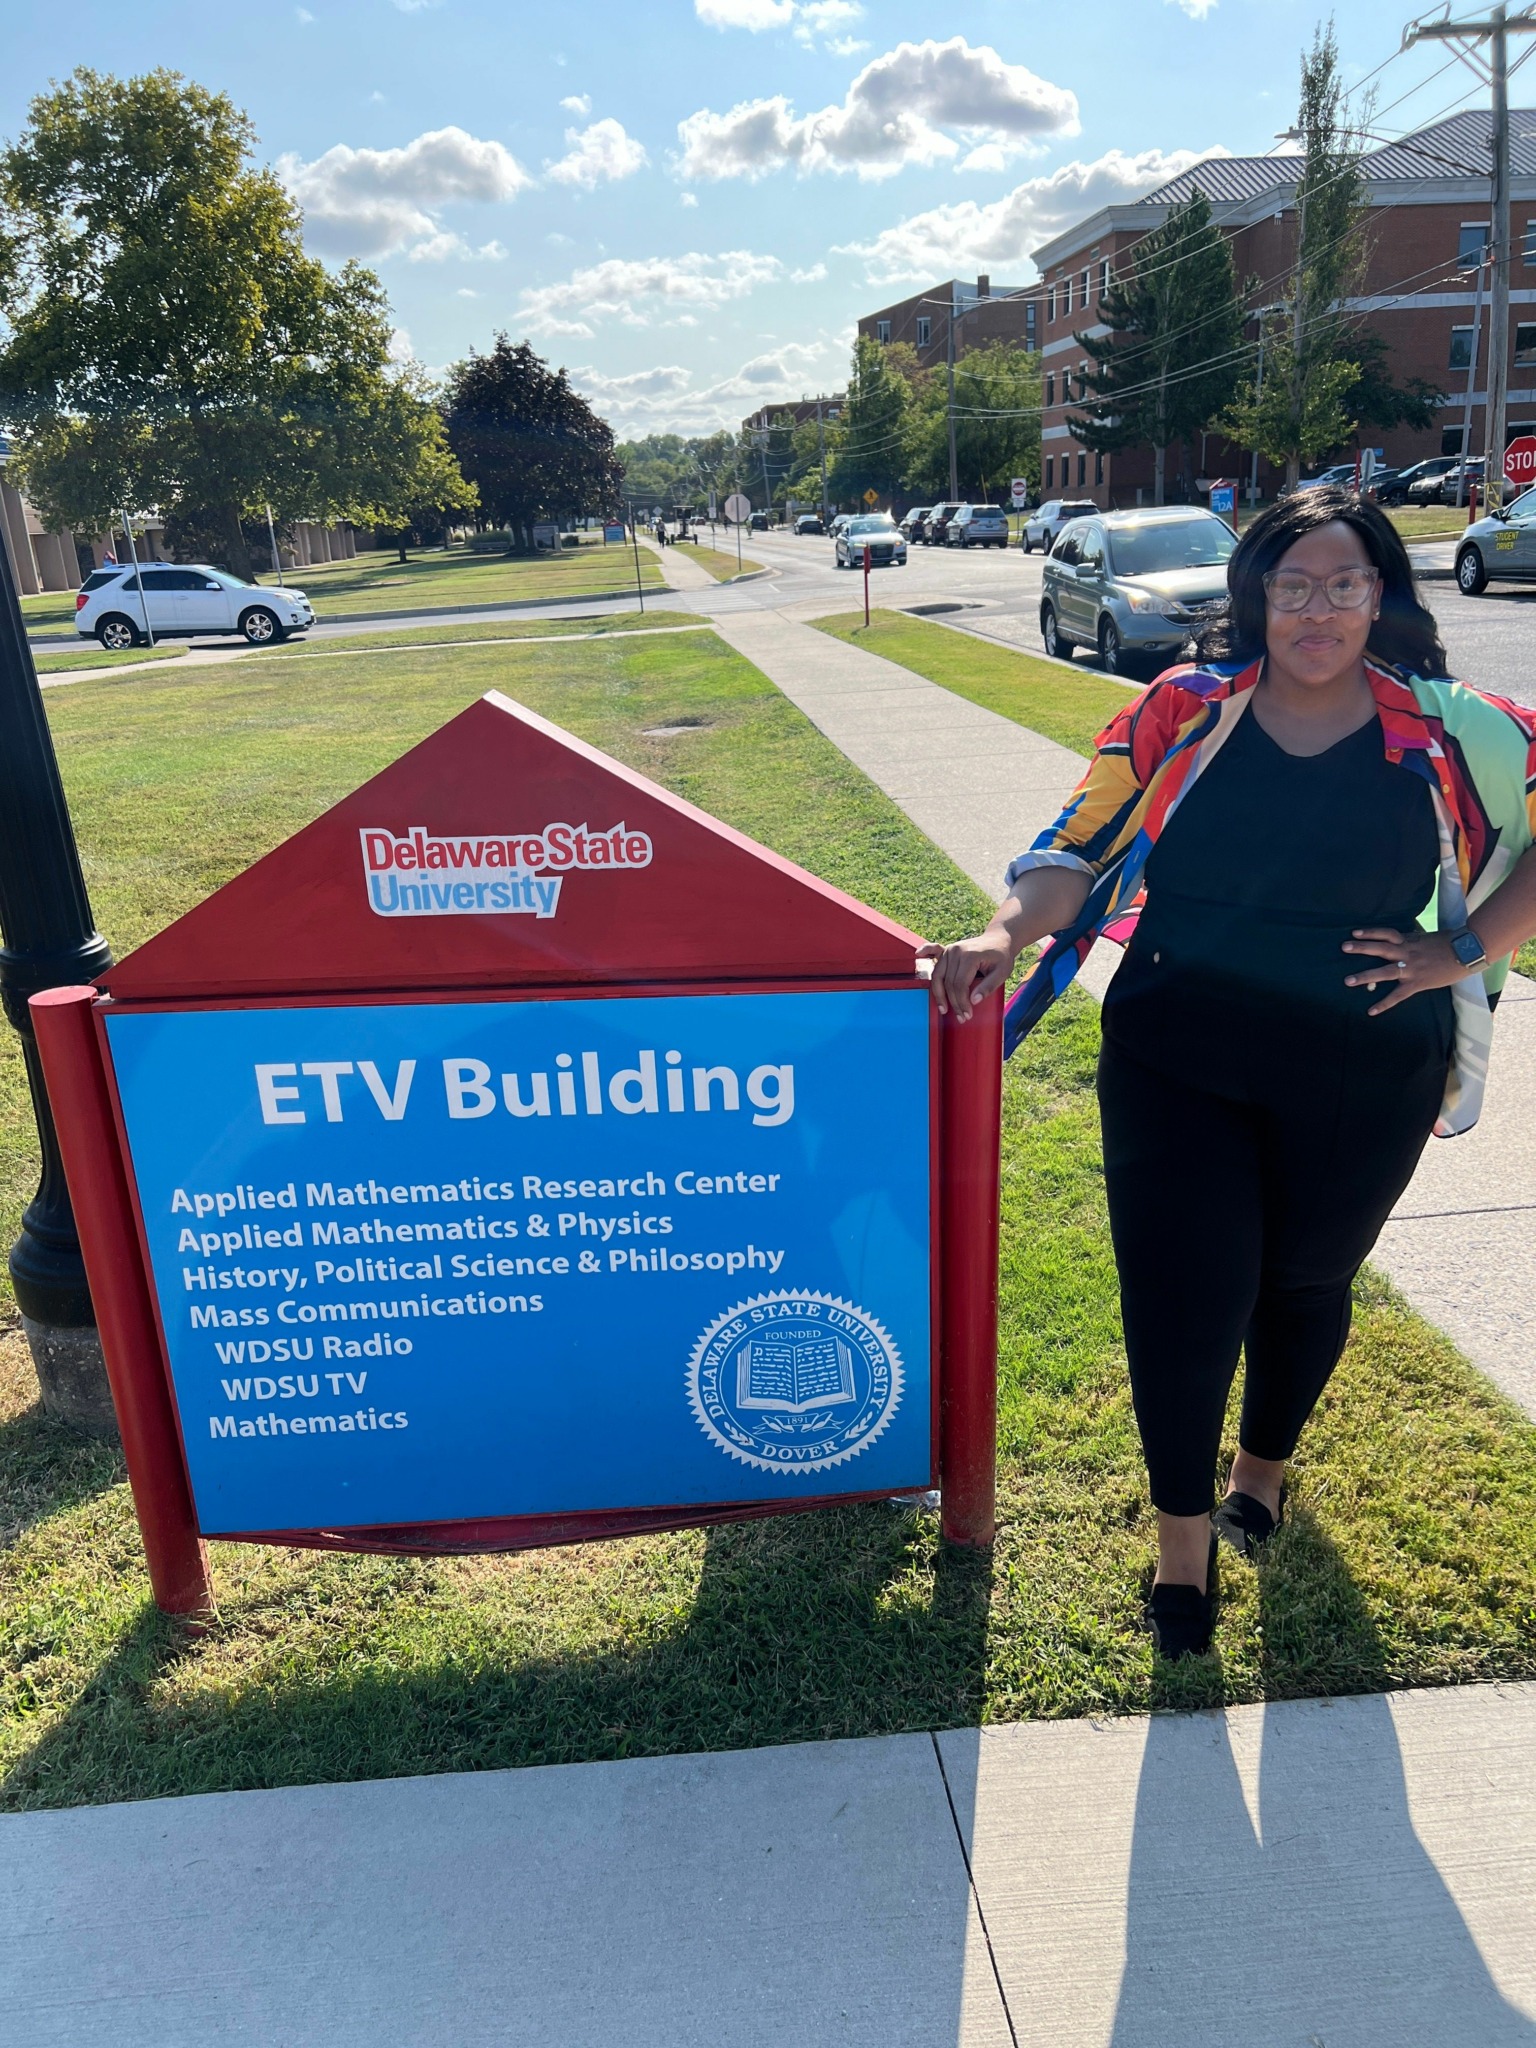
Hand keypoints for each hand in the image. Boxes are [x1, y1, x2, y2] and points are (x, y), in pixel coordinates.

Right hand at [917, 932, 1013, 1021]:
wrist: (998, 939)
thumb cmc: (1002, 956)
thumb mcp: (1002, 972)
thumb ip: (988, 987)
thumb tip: (973, 1001)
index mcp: (970, 956)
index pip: (960, 984)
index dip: (962, 1002)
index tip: (968, 1015)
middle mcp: (956, 951)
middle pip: (948, 983)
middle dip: (954, 1003)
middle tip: (962, 1017)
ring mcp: (950, 950)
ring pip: (938, 976)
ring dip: (939, 994)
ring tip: (944, 1009)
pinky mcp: (947, 950)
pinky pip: (933, 954)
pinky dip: (925, 953)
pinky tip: (918, 955)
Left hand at [1341, 927, 1472, 1014]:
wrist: (1467, 952)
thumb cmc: (1451, 943)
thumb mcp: (1428, 937)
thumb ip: (1413, 940)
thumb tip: (1403, 939)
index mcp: (1409, 941)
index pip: (1386, 933)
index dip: (1370, 932)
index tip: (1354, 932)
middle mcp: (1406, 953)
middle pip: (1380, 948)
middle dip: (1361, 948)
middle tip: (1344, 947)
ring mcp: (1410, 968)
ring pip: (1384, 971)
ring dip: (1365, 976)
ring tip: (1348, 981)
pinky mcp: (1417, 983)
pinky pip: (1397, 996)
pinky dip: (1384, 1004)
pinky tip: (1371, 1011)